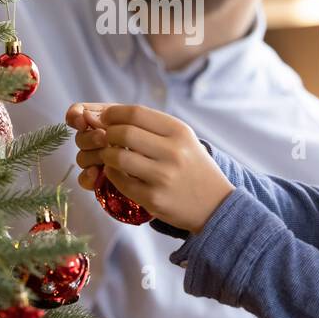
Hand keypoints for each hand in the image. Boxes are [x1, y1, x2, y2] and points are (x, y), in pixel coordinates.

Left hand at [65, 102, 233, 233]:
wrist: (215, 205)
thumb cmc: (192, 166)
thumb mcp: (182, 139)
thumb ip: (149, 126)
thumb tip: (103, 114)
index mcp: (179, 132)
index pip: (136, 113)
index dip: (112, 113)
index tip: (105, 118)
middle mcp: (173, 152)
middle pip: (123, 133)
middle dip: (107, 134)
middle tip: (105, 139)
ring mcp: (163, 177)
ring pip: (117, 158)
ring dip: (107, 155)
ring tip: (110, 156)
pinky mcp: (154, 199)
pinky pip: (120, 181)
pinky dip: (112, 174)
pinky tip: (117, 172)